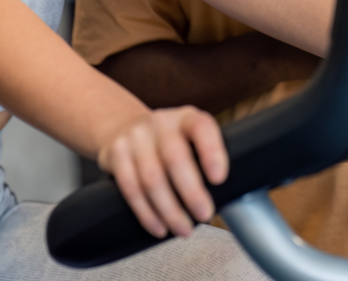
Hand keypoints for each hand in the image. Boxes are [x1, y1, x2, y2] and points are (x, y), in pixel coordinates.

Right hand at [97, 106, 225, 238]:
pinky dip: (146, 213)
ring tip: (183, 229)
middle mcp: (161, 123)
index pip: (202, 128)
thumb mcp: (190, 139)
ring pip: (151, 178)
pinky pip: (131, 188)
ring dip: (169, 210)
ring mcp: (136, 137)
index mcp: (187, 118)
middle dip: (191, 192)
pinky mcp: (116, 154)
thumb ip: (206, 158)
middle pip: (175, 158)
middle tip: (204, 215)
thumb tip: (230, 196)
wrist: (123, 128)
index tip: (220, 179)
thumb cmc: (169, 142)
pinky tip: (159, 227)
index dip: (212, 152)